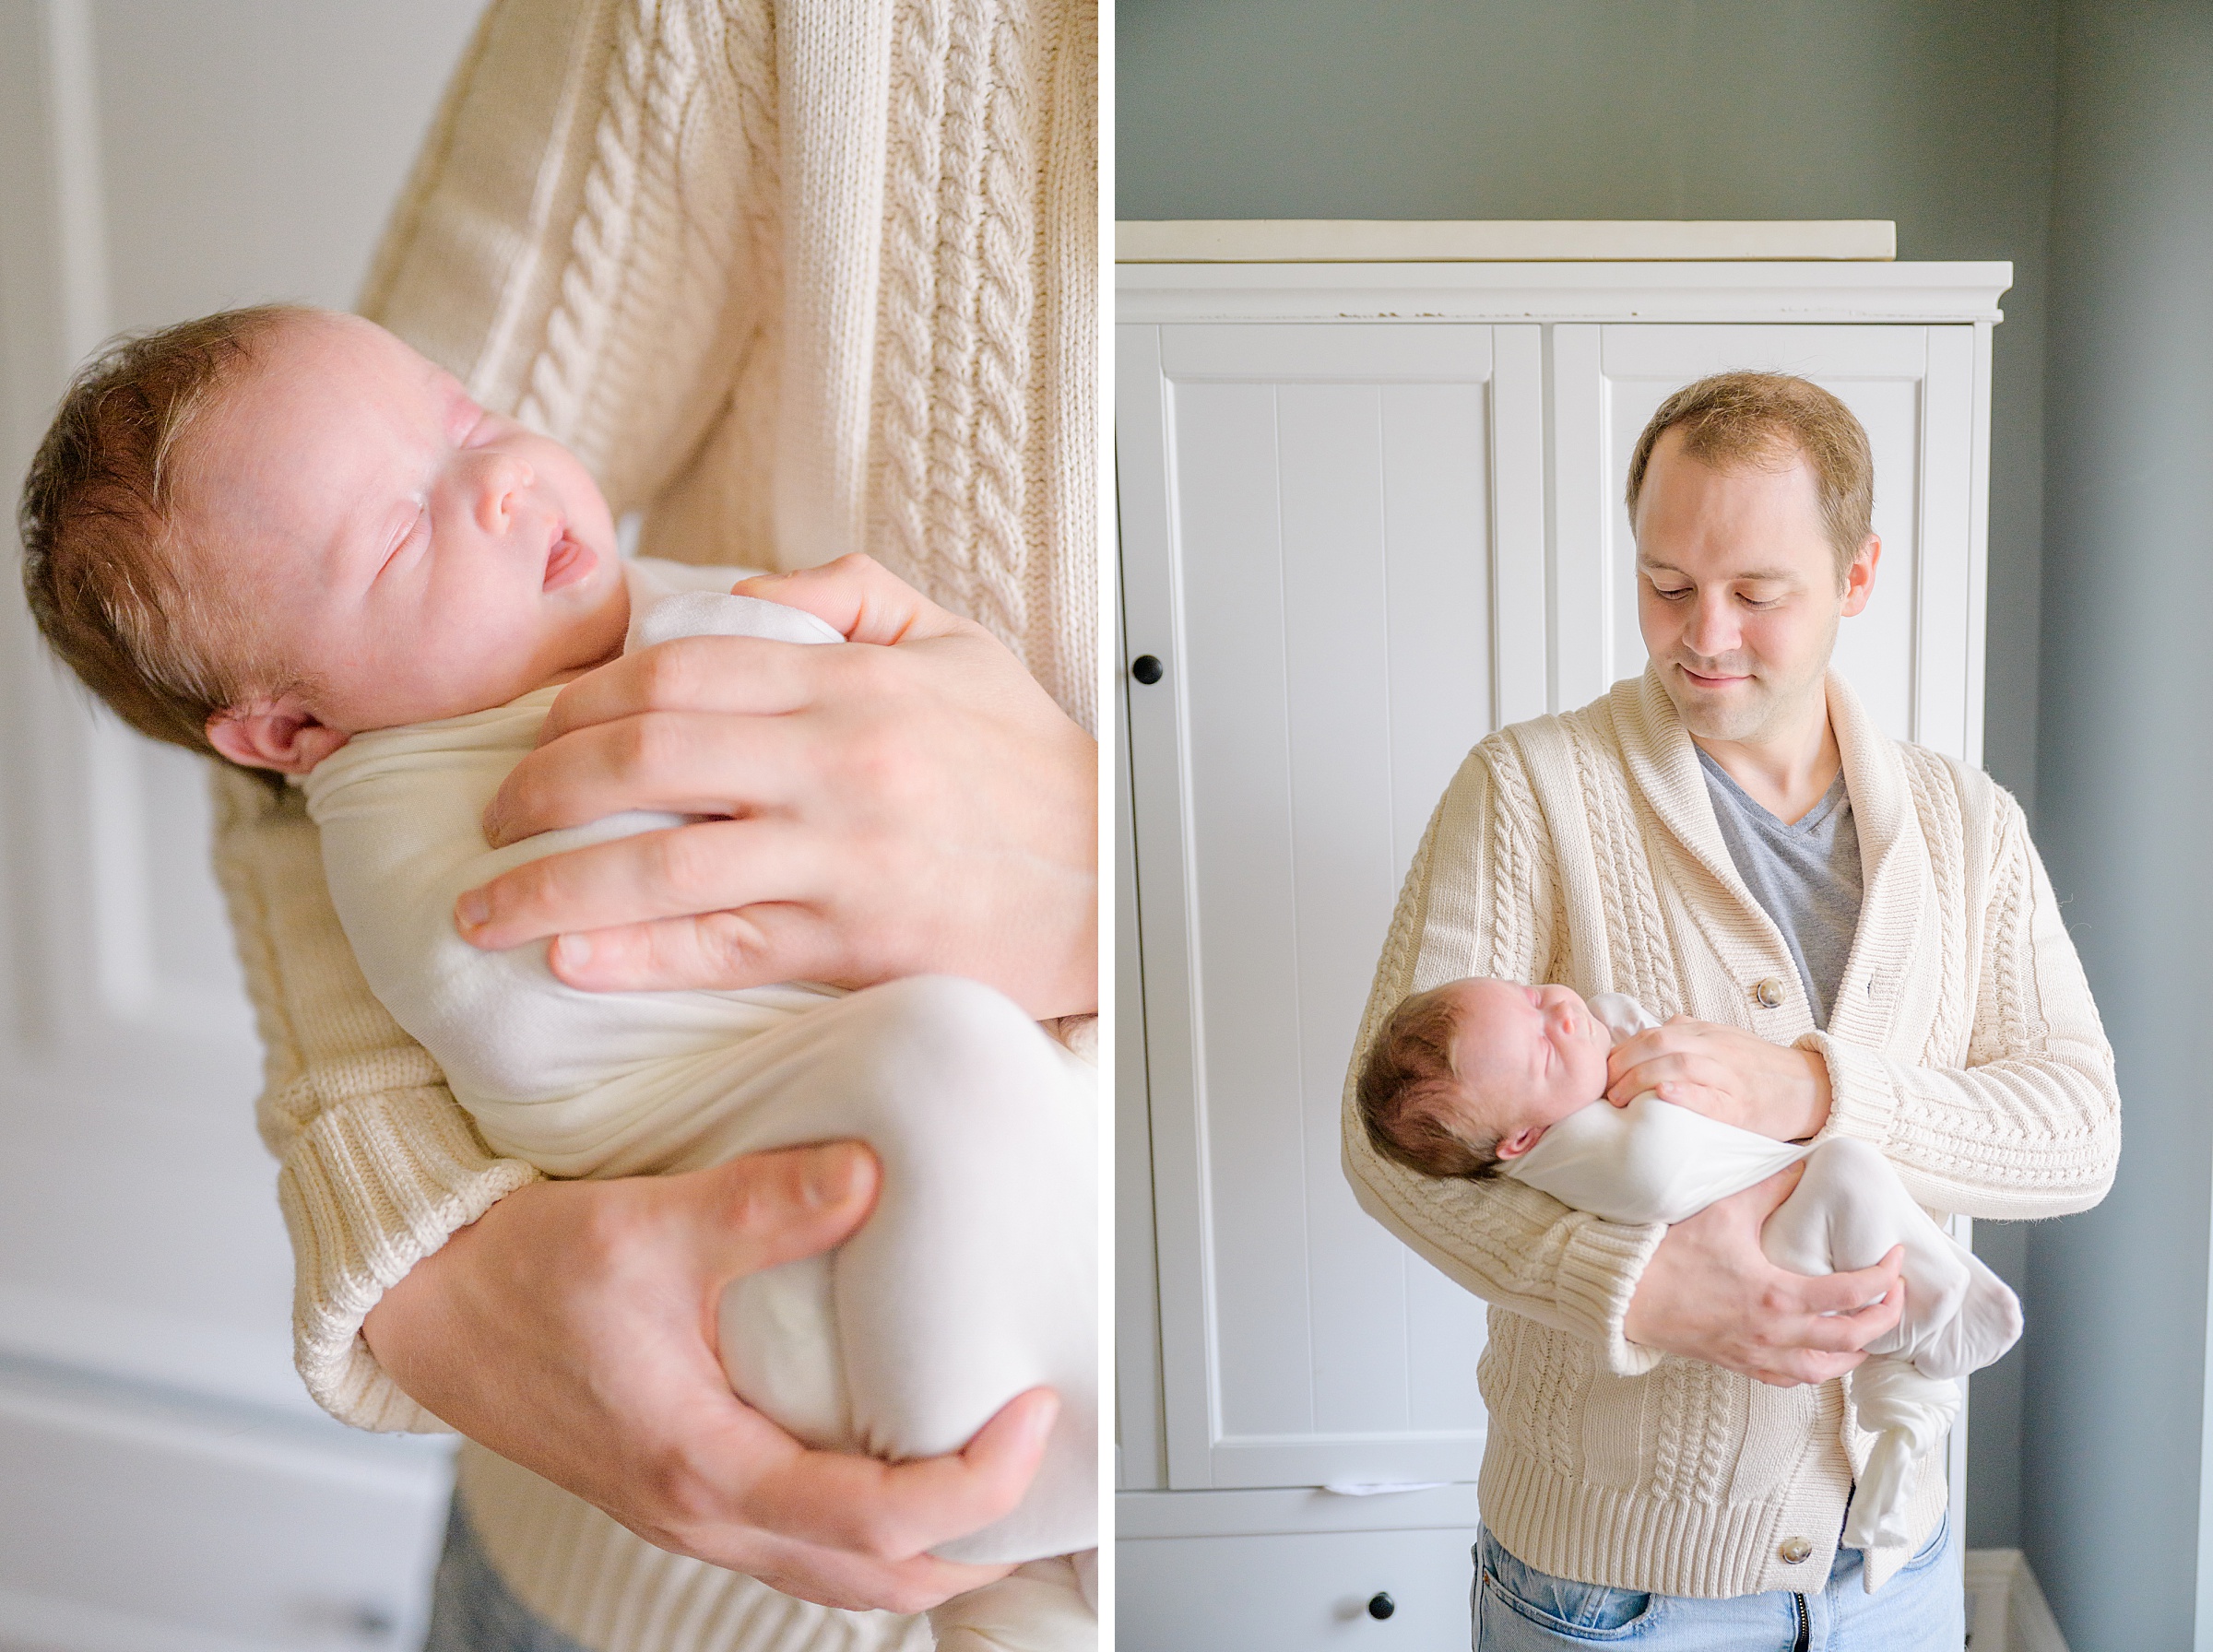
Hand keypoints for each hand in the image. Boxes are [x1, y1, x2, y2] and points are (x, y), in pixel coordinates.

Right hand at [361, 1142, 1055, 1611]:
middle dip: (976, 1547)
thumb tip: (871, 1173)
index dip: (976, 1481)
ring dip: (924, 1551)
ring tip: (996, 1493)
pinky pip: (797, 1549)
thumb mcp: (645, 1225)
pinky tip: (895, 1477)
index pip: (877, 1518)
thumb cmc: (520, 1274)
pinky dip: (867, 1537)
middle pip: (873, 1582)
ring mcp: (690, 1514)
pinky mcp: (682, 1493)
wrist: (427, 1309)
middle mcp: (701, 1512)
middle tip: (1049, 1481)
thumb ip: (762, 1203)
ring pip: (835, 1579)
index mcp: (701, 1464)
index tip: (1035, 1412)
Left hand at [455, 555, 1097, 1018]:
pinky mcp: (856, 942)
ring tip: (483, 912)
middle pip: (646, 756)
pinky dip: (635, 954)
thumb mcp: (962, 646)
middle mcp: (837, 762)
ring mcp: (842, 855)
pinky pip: (722, 948)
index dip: (584, 697)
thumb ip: (852, 595)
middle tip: (490, 817)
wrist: (1118, 882)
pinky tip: (569, 959)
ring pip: (663, 861)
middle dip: (541, 786)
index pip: (680, 668)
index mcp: (852, 683)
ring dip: (551, 884)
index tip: (535, 729)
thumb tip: (741, 590)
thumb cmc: (1036, 771)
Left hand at [1606, 1016, 1831, 1139]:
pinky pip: (1711, 1098)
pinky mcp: (1742, 1106)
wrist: (1813, 1087)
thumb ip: (1688, 1035)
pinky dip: (1685, 1095)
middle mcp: (1714, 1048)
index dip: (1621, 1051)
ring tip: (1620, 1099)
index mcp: (1706, 1034)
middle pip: (1659, 1042)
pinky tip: (1664, 1097)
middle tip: (1604, 1088)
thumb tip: (1648, 1035)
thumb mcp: (1722, 1041)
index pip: (1652, 1033)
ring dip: (1641, 1079)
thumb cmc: (1761, 1068)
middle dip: (1623, 1063)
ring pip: (1679, 1064)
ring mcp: (1729, 1075)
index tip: (1602, 1070)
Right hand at [1620, 1165, 1905, 1385]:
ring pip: (1827, 1369)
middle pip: (1853, 1338)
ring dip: (1857, 1352)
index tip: (1894, 1256)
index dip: (1885, 1275)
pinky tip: (1820, 1356)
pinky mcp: (1740, 1365)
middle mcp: (1775, 1334)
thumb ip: (1771, 1187)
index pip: (1853, 1293)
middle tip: (1896, 1295)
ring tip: (1869, 1332)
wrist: (1628, 1296)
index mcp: (1778, 1296)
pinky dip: (1817, 1369)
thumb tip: (1803, 1165)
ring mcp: (1759, 1355)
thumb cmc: (1671, 1255)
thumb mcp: (1725, 1211)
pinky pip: (1791, 1380)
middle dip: (1886, 1318)